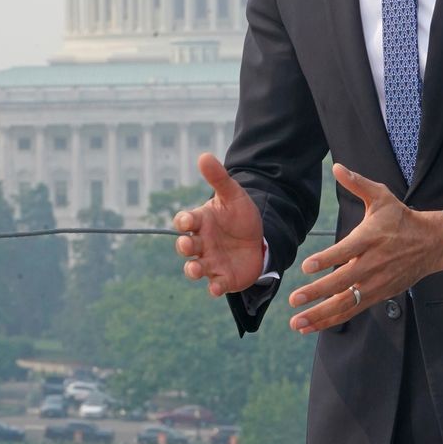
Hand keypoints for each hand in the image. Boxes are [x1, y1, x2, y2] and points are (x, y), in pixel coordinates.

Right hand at [173, 153, 264, 296]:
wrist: (259, 239)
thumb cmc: (240, 216)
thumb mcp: (233, 196)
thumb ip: (218, 178)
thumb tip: (204, 155)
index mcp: (201, 222)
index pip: (185, 221)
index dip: (184, 221)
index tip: (187, 221)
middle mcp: (201, 243)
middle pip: (186, 246)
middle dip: (184, 246)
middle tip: (187, 244)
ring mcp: (211, 262)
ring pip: (195, 268)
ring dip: (192, 269)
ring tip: (195, 269)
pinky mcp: (223, 278)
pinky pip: (215, 285)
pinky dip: (214, 288)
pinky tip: (217, 288)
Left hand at [288, 164, 442, 332]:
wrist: (431, 244)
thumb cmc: (401, 218)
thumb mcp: (382, 196)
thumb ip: (357, 184)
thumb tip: (337, 167)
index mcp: (371, 238)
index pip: (347, 251)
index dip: (327, 260)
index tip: (307, 267)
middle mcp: (373, 263)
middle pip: (342, 281)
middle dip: (317, 292)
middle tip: (295, 299)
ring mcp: (375, 283)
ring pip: (345, 303)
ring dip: (320, 315)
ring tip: (298, 322)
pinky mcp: (377, 295)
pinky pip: (351, 310)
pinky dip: (331, 320)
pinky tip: (312, 325)